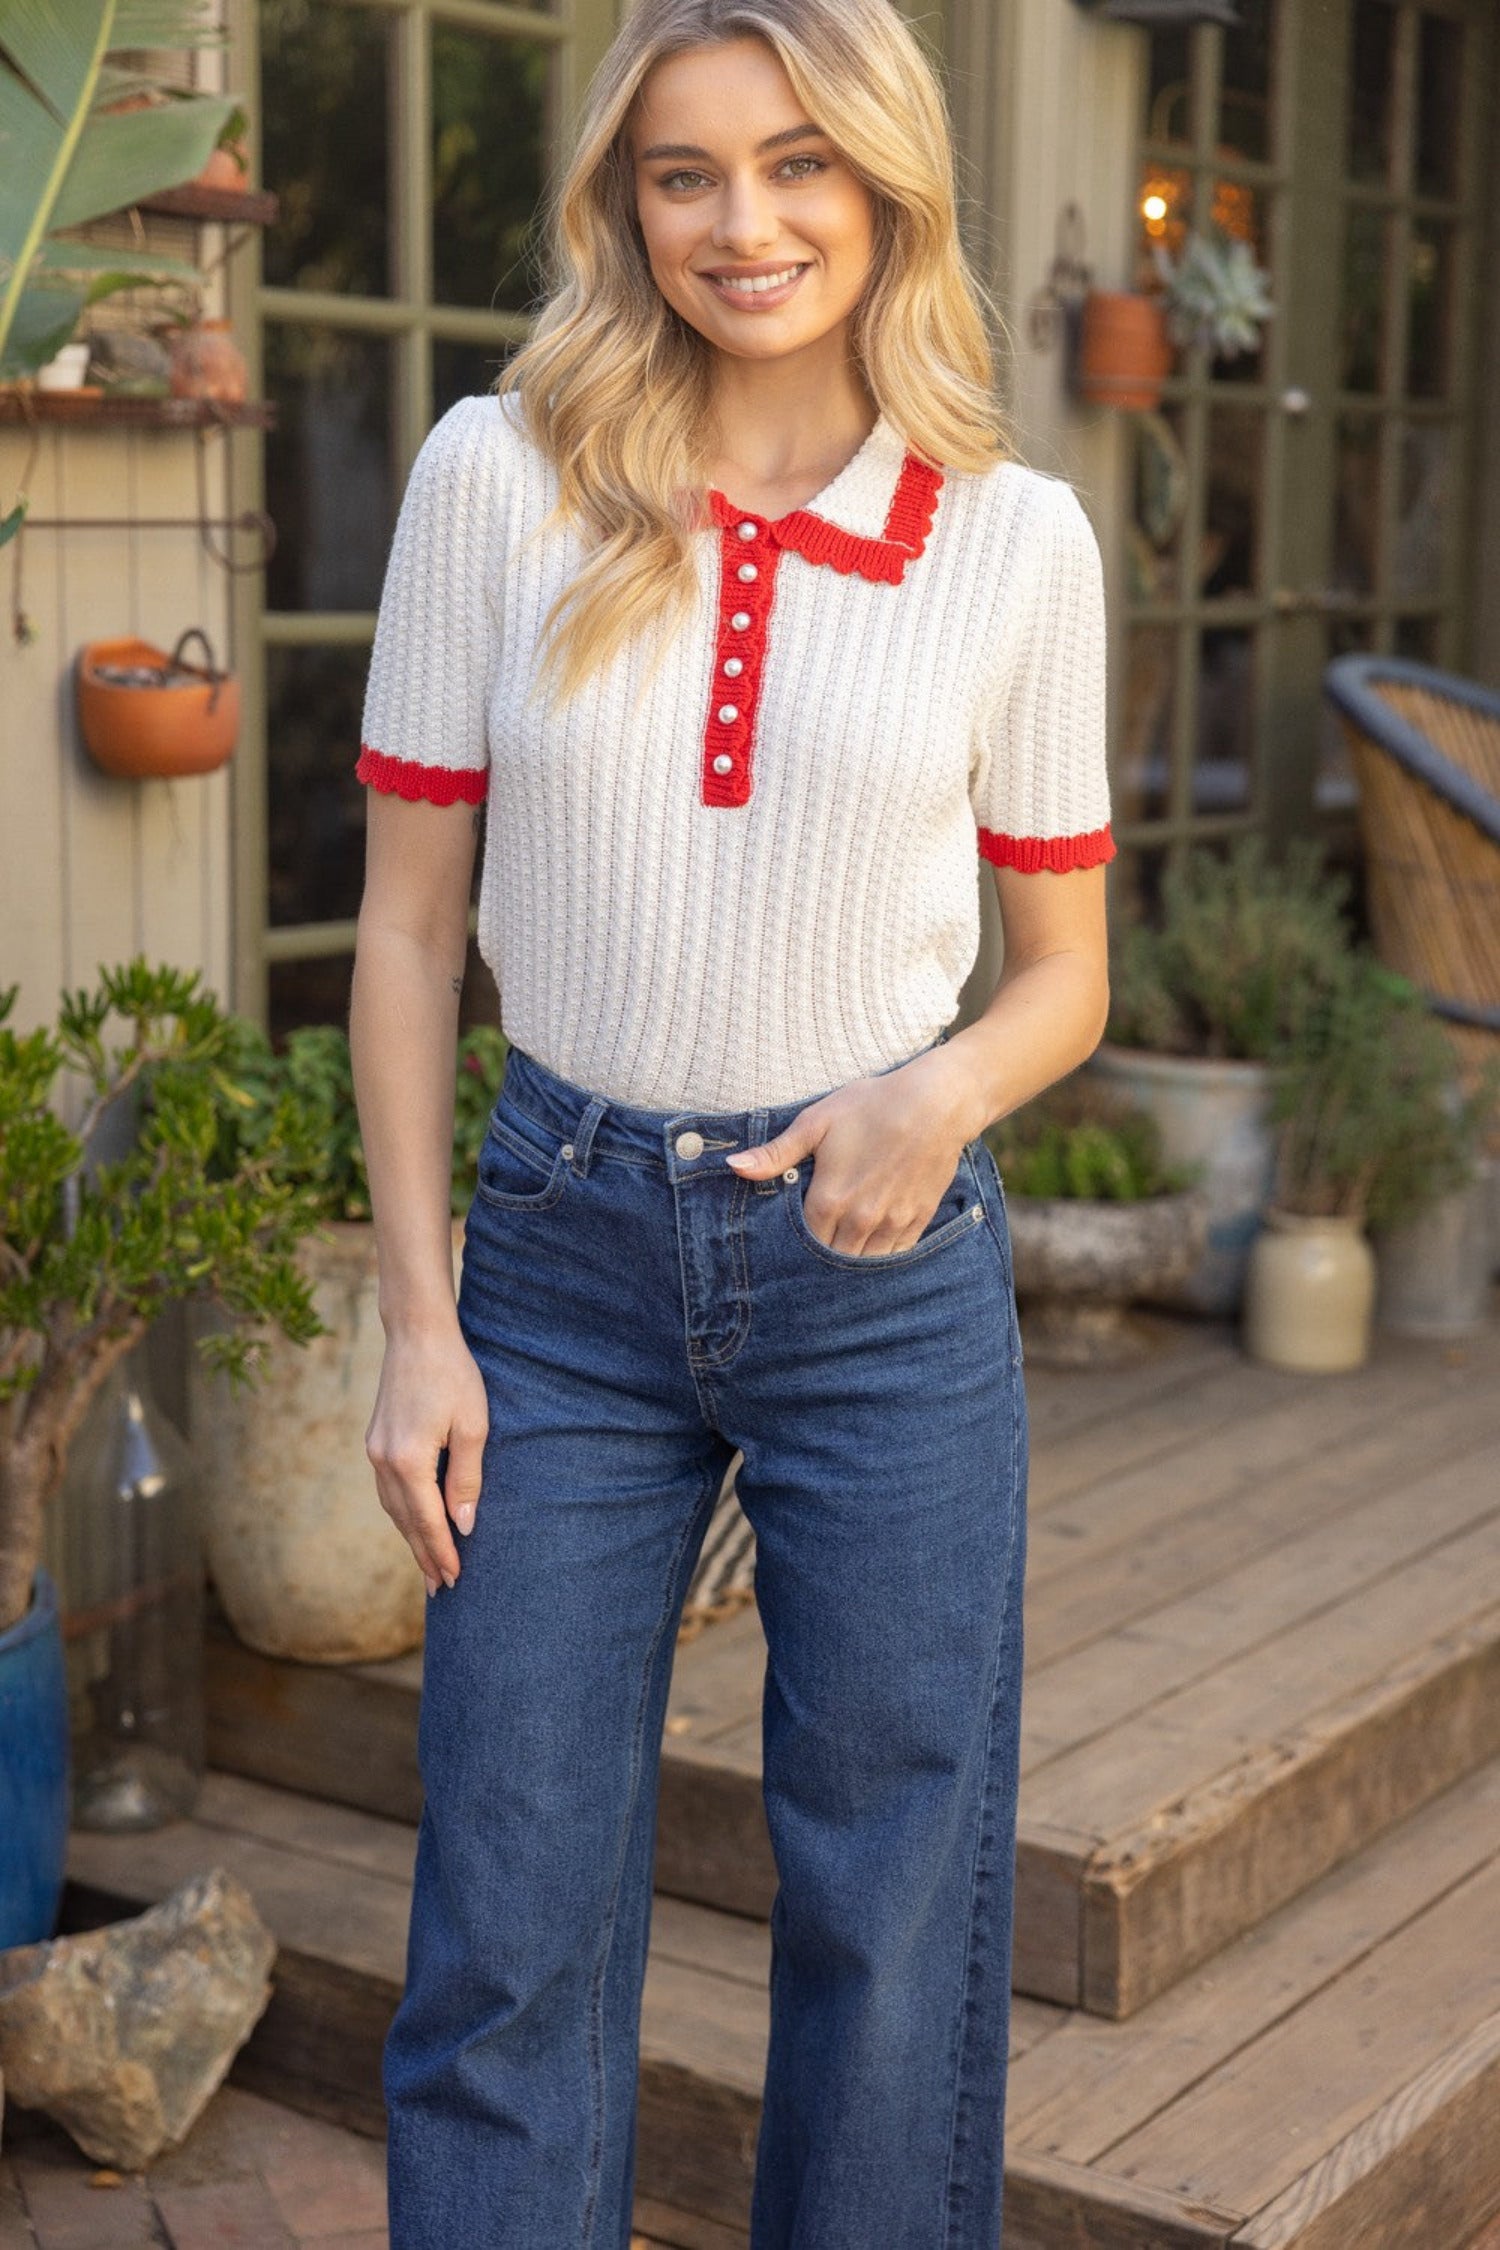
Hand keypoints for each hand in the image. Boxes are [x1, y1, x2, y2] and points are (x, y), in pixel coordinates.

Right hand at [365, 1324, 488, 1594]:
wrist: (417, 1334)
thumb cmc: (454, 1375)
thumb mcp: (473, 1427)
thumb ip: (467, 1480)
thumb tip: (463, 1526)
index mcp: (408, 1461)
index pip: (427, 1521)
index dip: (442, 1552)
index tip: (455, 1580)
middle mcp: (384, 1461)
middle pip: (405, 1522)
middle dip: (424, 1555)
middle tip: (442, 1588)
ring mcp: (375, 1451)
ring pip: (393, 1508)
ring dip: (411, 1537)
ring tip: (430, 1565)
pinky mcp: (375, 1441)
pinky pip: (388, 1490)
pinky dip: (403, 1513)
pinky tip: (415, 1522)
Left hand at [725, 1045, 979, 1255]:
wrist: (936, 1104)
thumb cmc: (872, 1106)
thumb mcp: (817, 1122)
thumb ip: (776, 1153)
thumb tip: (733, 1165)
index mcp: (829, 1199)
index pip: (802, 1243)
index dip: (792, 1248)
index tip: (786, 1249)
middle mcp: (859, 1220)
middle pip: (831, 1261)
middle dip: (819, 1263)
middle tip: (809, 1262)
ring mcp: (891, 1223)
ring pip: (863, 1265)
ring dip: (849, 1266)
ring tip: (836, 1264)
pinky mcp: (917, 1221)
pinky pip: (894, 1256)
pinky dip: (880, 1260)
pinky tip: (870, 1254)